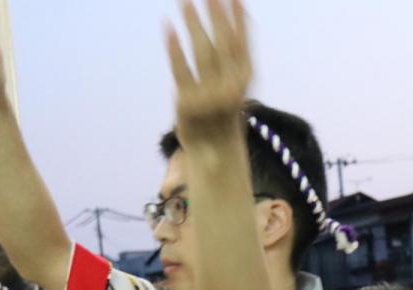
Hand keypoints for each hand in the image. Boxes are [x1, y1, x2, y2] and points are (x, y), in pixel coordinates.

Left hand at [166, 0, 253, 149]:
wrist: (216, 152)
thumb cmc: (223, 110)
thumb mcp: (235, 83)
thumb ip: (233, 53)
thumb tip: (238, 18)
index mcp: (245, 80)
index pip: (242, 44)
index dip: (239, 20)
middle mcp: (231, 87)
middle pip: (223, 45)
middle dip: (215, 18)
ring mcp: (209, 96)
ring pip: (202, 54)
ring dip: (193, 26)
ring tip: (185, 1)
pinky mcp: (187, 103)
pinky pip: (181, 72)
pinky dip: (174, 50)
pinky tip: (168, 28)